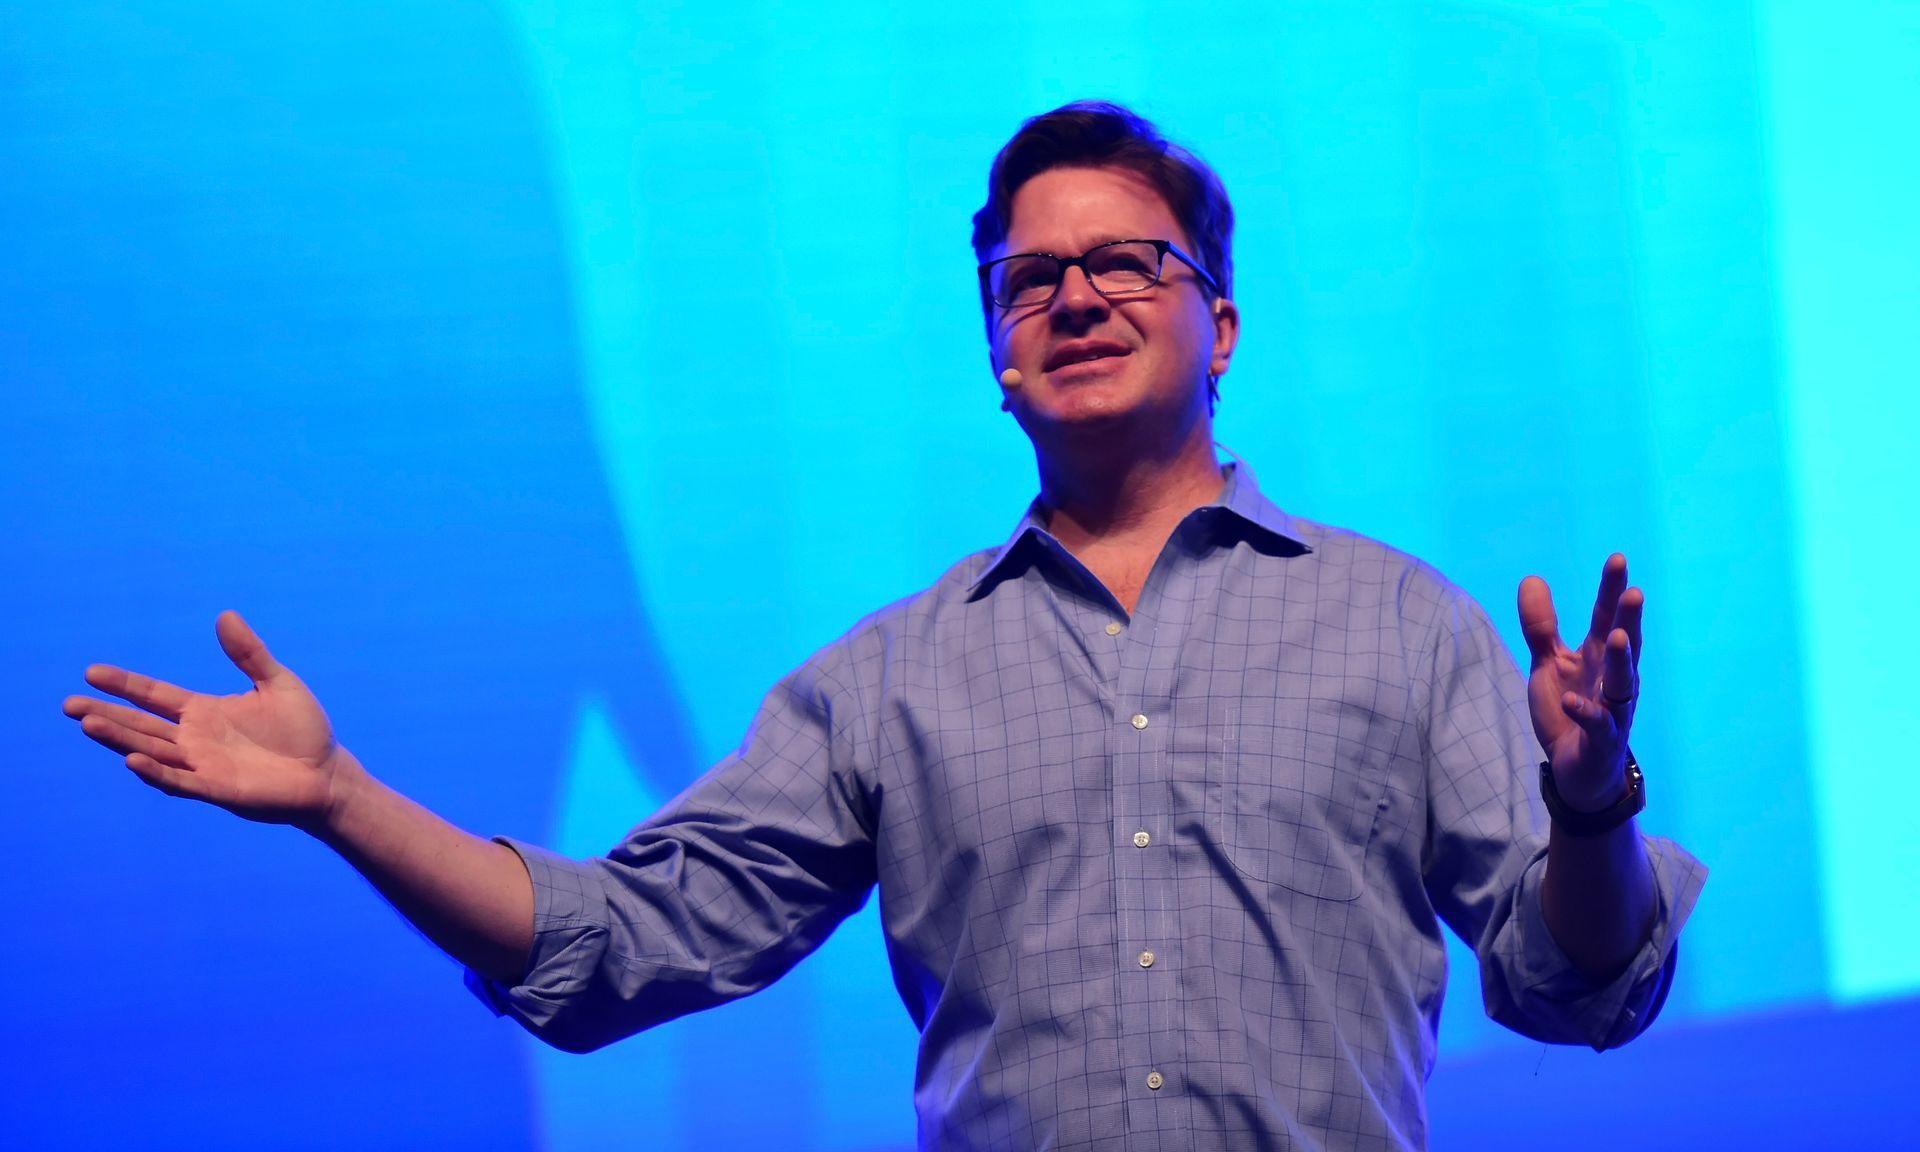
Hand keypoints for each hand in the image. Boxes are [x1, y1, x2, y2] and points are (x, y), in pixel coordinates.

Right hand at [63, 611, 349, 829]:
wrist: (327, 774)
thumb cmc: (303, 730)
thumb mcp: (277, 682)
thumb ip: (249, 653)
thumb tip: (225, 615)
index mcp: (205, 711)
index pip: (154, 695)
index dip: (124, 685)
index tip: (91, 672)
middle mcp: (195, 739)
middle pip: (141, 724)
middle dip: (106, 715)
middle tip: (68, 704)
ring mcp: (203, 765)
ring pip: (151, 751)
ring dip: (120, 739)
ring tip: (88, 724)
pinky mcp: (217, 789)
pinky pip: (180, 781)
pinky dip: (156, 772)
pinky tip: (132, 760)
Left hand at [1517, 554, 1641, 810]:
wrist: (1578, 770)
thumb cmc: (1569, 710)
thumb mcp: (1549, 664)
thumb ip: (1541, 625)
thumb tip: (1531, 578)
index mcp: (1598, 657)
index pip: (1605, 617)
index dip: (1610, 590)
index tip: (1617, 558)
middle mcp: (1612, 680)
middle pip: (1623, 645)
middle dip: (1628, 619)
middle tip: (1634, 592)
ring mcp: (1612, 711)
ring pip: (1622, 684)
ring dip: (1620, 661)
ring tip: (1616, 636)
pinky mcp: (1602, 742)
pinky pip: (1598, 725)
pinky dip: (1587, 713)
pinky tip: (1573, 701)